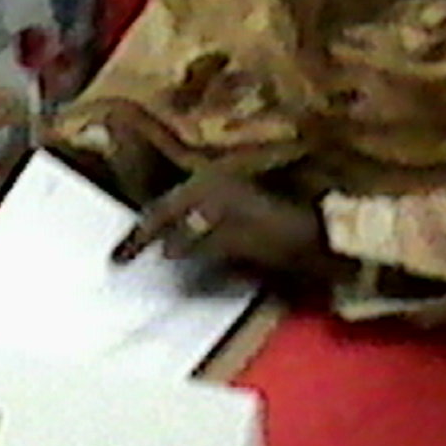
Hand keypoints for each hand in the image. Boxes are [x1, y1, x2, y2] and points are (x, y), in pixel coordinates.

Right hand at [115, 168, 350, 285]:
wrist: (328, 240)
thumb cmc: (283, 237)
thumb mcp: (238, 240)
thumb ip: (199, 242)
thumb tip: (166, 249)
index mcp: (210, 186)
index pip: (162, 211)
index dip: (138, 237)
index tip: (117, 260)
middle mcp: (214, 185)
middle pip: (168, 208)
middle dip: (147, 230)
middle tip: (124, 255)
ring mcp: (227, 198)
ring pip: (183, 214)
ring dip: (165, 233)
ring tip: (146, 253)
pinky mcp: (238, 215)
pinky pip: (200, 225)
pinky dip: (186, 239)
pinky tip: (181, 255)